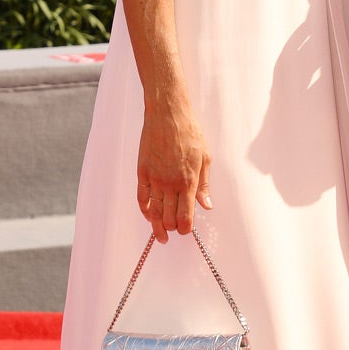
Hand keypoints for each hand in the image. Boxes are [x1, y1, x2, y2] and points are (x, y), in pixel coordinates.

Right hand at [137, 102, 211, 241]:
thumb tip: (206, 204)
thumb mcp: (205, 157)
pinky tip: (148, 215)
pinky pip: (142, 197)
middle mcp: (170, 184)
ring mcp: (154, 179)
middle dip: (172, 229)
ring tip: (160, 234)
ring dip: (157, 226)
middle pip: (168, 217)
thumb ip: (204, 184)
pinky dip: (144, 209)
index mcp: (188, 181)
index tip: (185, 231)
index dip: (185, 228)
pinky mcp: (143, 172)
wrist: (168, 115)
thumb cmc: (189, 132)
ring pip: (154, 212)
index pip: (185, 215)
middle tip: (173, 233)